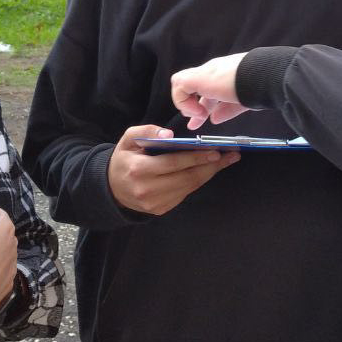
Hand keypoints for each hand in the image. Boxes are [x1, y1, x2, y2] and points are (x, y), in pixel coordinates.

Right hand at [108, 123, 238, 214]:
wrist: (111, 188)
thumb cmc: (124, 159)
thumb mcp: (129, 139)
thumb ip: (147, 131)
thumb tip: (169, 133)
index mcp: (139, 170)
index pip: (173, 163)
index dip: (196, 157)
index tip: (215, 151)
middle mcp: (147, 189)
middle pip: (186, 177)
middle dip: (211, 166)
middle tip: (230, 155)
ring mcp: (155, 203)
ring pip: (189, 187)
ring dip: (209, 174)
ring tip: (225, 161)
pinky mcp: (160, 210)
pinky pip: (184, 194)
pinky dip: (197, 181)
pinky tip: (208, 170)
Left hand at [170, 53, 251, 129]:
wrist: (262, 77)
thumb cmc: (258, 88)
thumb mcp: (241, 103)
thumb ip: (227, 110)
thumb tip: (214, 119)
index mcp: (224, 76)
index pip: (206, 89)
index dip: (201, 105)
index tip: (204, 119)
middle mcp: (212, 72)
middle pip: (192, 87)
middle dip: (189, 105)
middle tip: (194, 122)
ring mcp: (205, 73)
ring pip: (181, 82)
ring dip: (186, 102)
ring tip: (199, 114)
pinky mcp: (198, 77)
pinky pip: (180, 86)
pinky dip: (185, 101)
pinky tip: (199, 111)